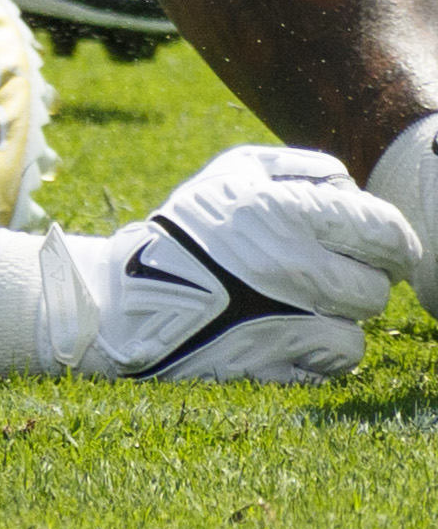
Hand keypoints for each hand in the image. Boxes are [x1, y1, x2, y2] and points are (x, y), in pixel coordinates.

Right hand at [59, 147, 419, 380]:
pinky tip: (292, 332)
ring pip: (359, 328)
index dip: (397, 242)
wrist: (131, 295)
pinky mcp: (281, 362)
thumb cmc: (190, 228)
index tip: (389, 248)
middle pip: (377, 288)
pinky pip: (335, 360)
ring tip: (303, 302)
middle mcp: (293, 265)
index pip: (385, 232)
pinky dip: (322, 349)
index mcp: (286, 211)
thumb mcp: (232, 173)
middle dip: (363, 282)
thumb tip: (352, 184)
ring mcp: (287, 318)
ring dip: (339, 317)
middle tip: (336, 275)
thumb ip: (299, 167)